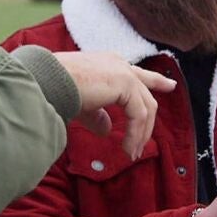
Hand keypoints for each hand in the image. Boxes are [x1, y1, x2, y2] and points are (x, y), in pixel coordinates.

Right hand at [53, 51, 176, 159]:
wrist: (47, 81)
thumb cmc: (55, 90)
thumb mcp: (81, 104)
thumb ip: (97, 116)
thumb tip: (107, 130)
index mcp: (108, 63)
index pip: (136, 74)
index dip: (155, 81)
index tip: (170, 86)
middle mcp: (118, 64)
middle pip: (146, 92)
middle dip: (148, 121)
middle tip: (144, 144)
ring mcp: (123, 72)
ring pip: (145, 107)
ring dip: (140, 134)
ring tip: (132, 153)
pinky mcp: (125, 84)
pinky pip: (138, 115)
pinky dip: (135, 134)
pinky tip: (127, 149)